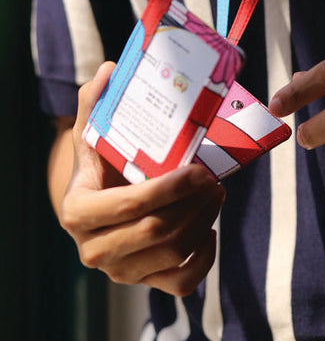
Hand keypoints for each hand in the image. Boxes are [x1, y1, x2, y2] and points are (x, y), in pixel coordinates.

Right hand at [59, 62, 225, 295]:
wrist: (99, 204)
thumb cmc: (100, 164)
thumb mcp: (91, 132)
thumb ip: (94, 102)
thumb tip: (110, 69)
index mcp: (78, 212)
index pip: (128, 205)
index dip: (169, 189)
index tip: (198, 170)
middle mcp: (93, 249)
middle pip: (156, 231)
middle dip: (193, 204)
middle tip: (214, 179)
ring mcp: (119, 271)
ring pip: (172, 253)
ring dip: (203, 222)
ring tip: (217, 194)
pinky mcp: (143, 283)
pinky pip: (180, 283)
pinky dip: (203, 259)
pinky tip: (210, 231)